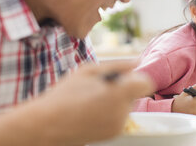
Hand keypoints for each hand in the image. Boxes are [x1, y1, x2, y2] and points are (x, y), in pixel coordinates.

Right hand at [27, 61, 154, 145]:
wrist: (48, 124)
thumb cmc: (65, 94)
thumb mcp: (89, 71)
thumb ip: (118, 65)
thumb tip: (137, 62)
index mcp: (118, 93)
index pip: (146, 83)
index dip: (136, 78)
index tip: (122, 78)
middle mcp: (122, 112)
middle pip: (135, 93)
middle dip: (122, 88)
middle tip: (98, 88)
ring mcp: (119, 125)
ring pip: (127, 105)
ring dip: (116, 100)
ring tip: (92, 100)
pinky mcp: (114, 134)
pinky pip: (120, 116)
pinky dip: (111, 111)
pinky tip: (92, 110)